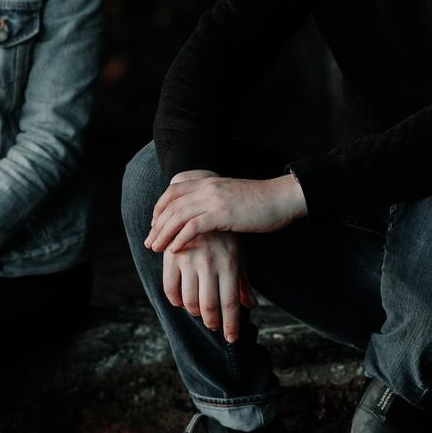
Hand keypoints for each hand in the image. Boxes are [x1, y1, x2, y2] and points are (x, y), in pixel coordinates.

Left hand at [145, 174, 307, 252]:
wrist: (282, 199)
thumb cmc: (261, 203)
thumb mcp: (232, 197)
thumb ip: (216, 202)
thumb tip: (206, 215)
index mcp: (208, 182)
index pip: (173, 192)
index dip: (159, 208)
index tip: (154, 226)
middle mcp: (207, 188)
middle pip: (171, 204)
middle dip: (157, 225)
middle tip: (149, 243)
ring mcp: (214, 199)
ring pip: (178, 215)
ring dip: (163, 233)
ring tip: (156, 248)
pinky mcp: (222, 213)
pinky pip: (193, 226)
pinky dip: (180, 238)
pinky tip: (174, 250)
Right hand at [162, 231, 257, 342]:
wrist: (201, 205)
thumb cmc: (224, 235)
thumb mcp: (238, 255)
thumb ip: (242, 282)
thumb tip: (251, 305)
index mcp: (229, 264)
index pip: (230, 304)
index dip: (230, 325)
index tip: (231, 339)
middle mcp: (209, 264)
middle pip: (209, 307)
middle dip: (213, 323)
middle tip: (215, 326)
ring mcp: (189, 260)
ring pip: (189, 301)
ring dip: (195, 313)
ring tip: (201, 313)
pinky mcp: (171, 257)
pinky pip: (170, 289)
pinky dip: (176, 301)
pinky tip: (183, 301)